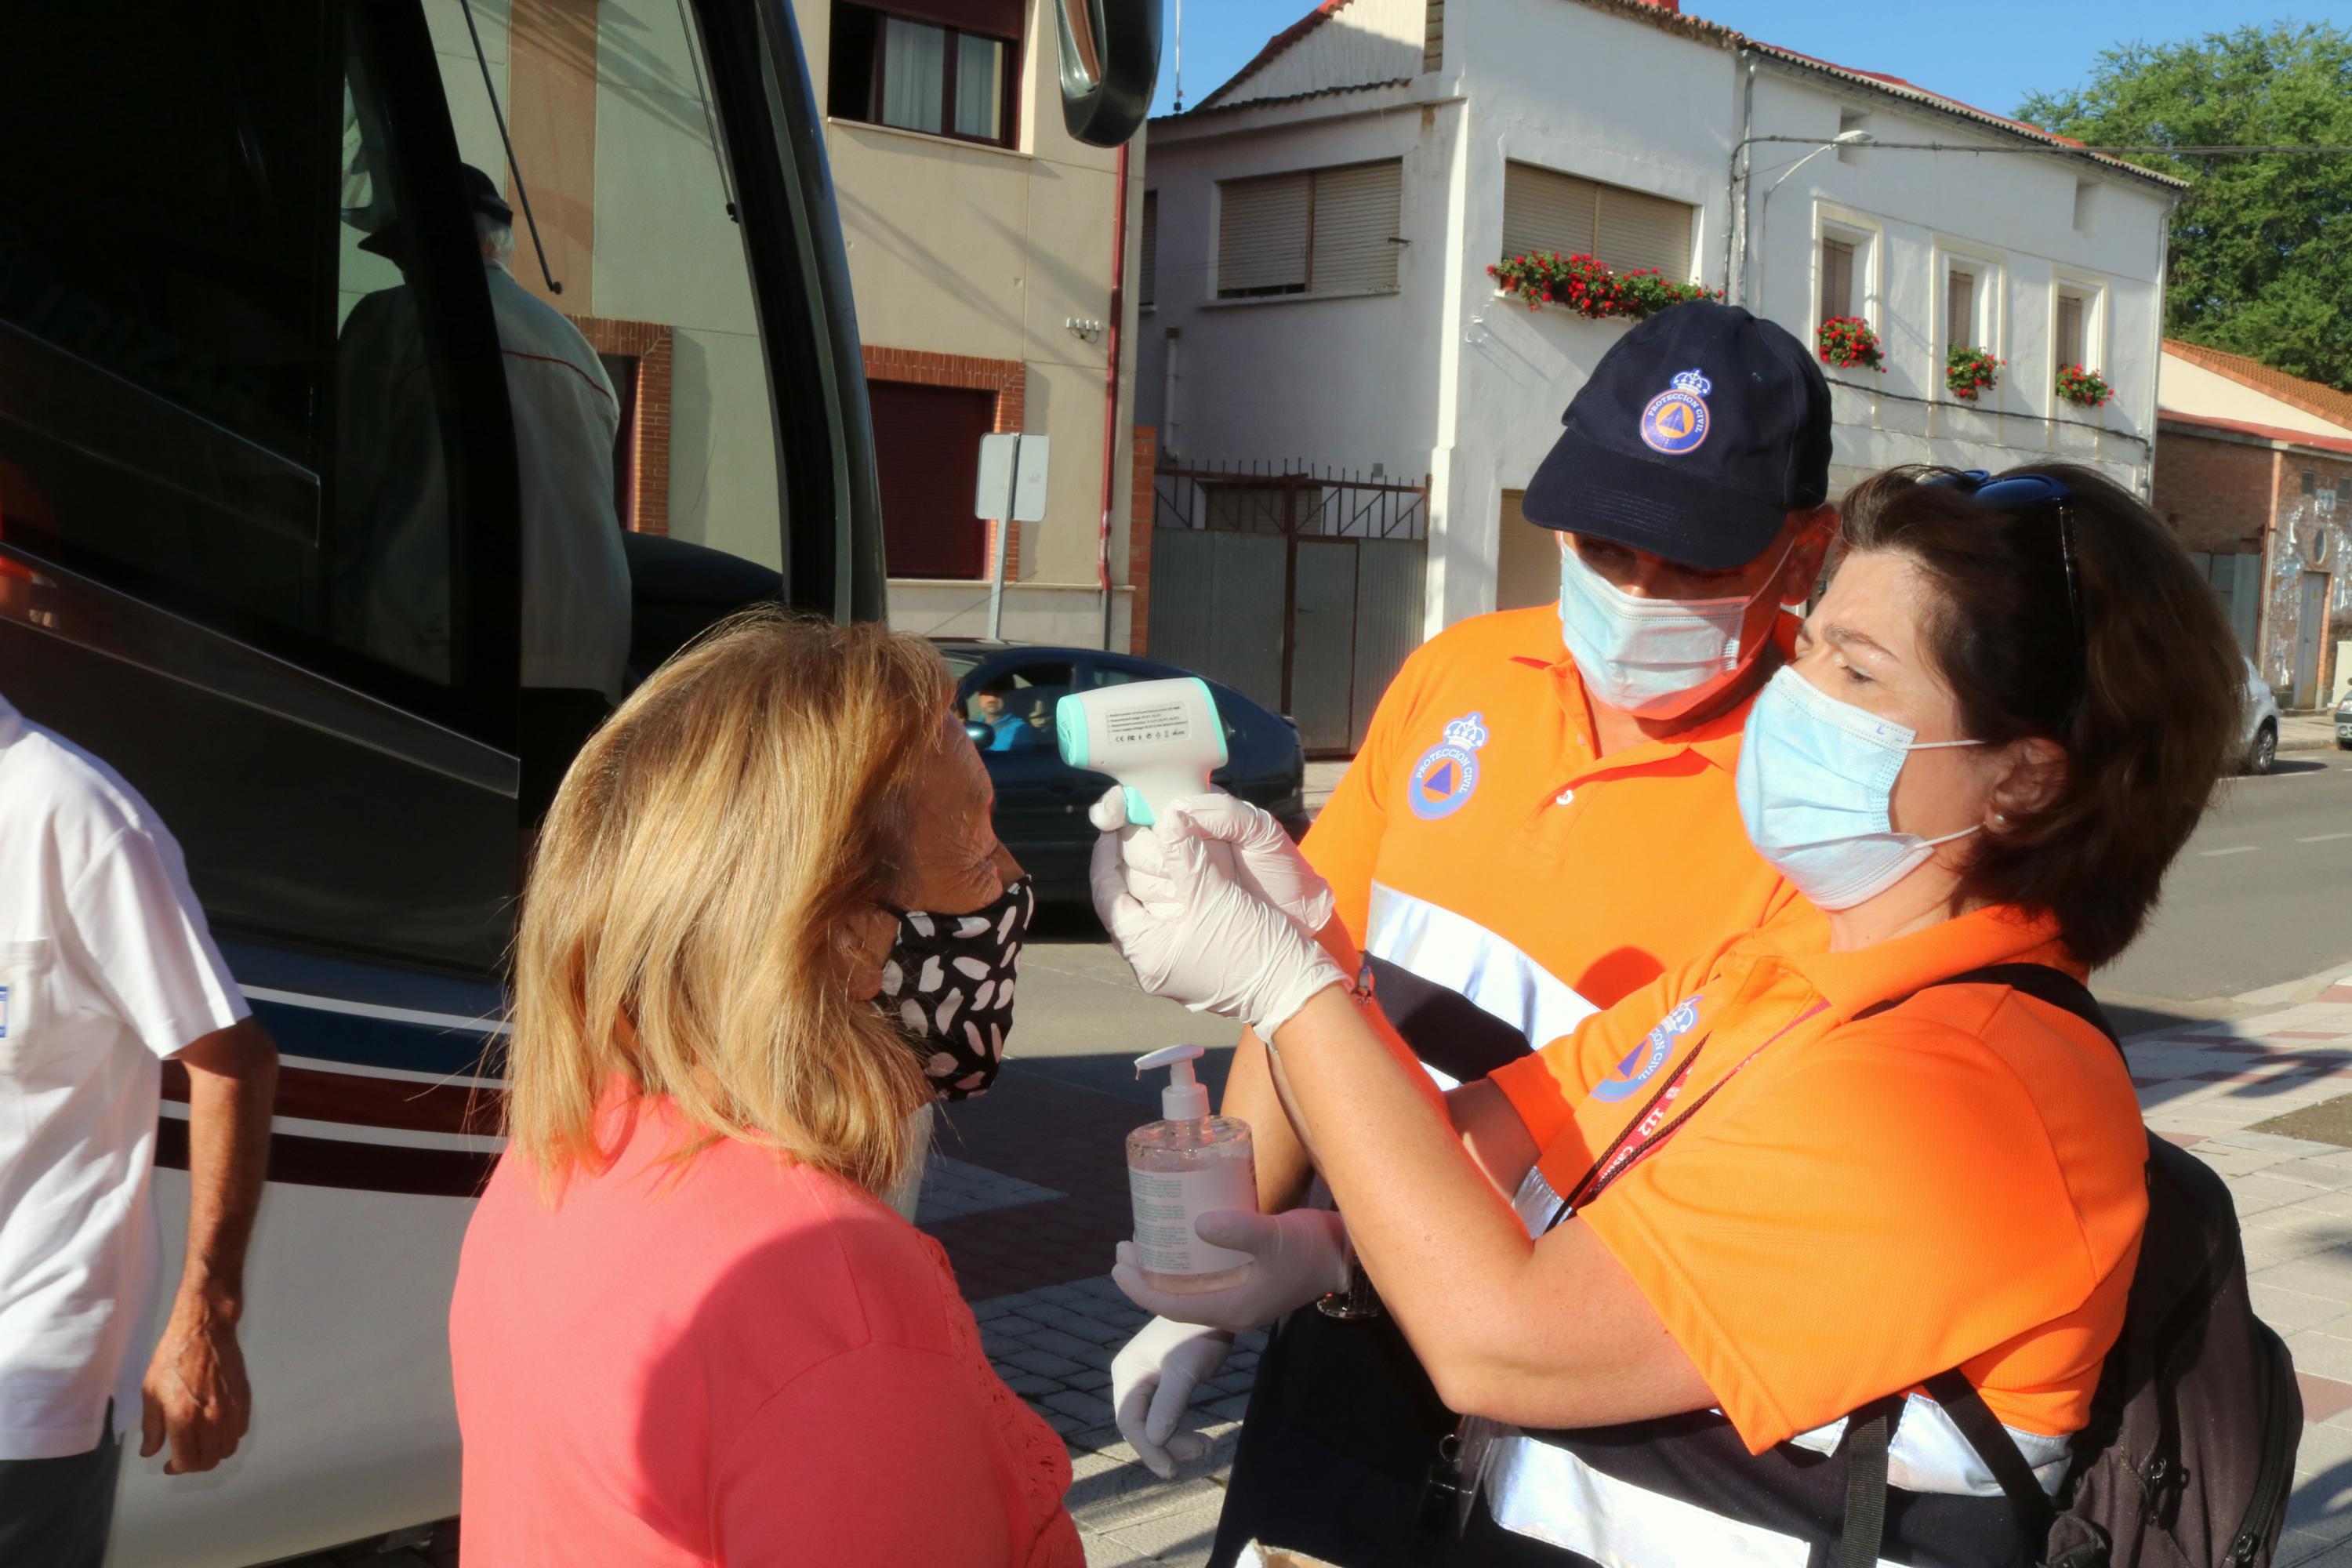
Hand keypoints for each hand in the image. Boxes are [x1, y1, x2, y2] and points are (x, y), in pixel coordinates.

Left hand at [140, 1301, 249, 1473]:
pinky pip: (240, 1430)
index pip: (187, 1462)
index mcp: (184, 1418)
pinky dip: (228, 1437)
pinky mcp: (244, 1399)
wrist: (205, 1330)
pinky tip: (216, 1428)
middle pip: (210, 1460)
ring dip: (213, 1452)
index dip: (176, 1469)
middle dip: (194, 1464)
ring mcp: (232, 1409)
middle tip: (183, 1456)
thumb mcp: (151, 1392)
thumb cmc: (172, 1359)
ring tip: (200, 1444)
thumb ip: (151, 1427)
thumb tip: (151, 1452)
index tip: (169, 1465)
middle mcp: (212, 1419)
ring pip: (228, 1449)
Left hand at [1090, 804, 1345, 1034]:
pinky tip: (1182, 873)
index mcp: (1146, 953)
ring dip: (1150, 879)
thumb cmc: (1253, 948)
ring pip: (1148, 913)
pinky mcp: (1194, 963)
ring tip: (1156, 845)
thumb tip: (1169, 815)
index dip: (1106, 857)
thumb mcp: (1214, 895)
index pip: (1108, 897)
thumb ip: (1186, 854)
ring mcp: (1173, 968)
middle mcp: (1152, 965)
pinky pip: (1170, 922)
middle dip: (1127, 866)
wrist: (1296, 989)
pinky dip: (1172, 895)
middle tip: (1132, 829)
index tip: (1112, 826)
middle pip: (1125, 905)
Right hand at [1110, 1318, 1232, 1478]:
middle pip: (1141, 1426)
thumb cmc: (1198, 1333)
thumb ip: (1168, 1404)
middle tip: (1204, 1451)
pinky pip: (1164, 1414)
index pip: (1130, 1422)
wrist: (1214, 1300)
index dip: (1149, 1450)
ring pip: (1154, 1423)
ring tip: (1208, 1446)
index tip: (1171, 1471)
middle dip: (1169, 1445)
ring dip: (1177, 1439)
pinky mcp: (1162, 1380)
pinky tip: (1200, 1437)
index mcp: (1128, 1373)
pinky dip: (1180, 1428)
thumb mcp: (1184, 1369)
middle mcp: (1130, 1376)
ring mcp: (1145, 1378)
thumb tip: (1155, 1441)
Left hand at [1113, 1208, 1349, 1332]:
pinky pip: (1205, 1276)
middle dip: (1145, 1276)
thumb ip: (1239, 1230)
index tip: (1119, 1265)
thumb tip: (1196, 1223)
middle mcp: (1231, 1308)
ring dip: (1163, 1269)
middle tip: (1124, 1247)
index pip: (1172, 1306)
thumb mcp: (1274, 1236)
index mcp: (1232, 1309)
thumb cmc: (1312, 1248)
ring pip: (1189, 1287)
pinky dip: (1186, 1262)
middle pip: (1175, 1298)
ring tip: (1143, 1240)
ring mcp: (1240, 1295)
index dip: (1140, 1289)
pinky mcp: (1248, 1279)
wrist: (1346, 1254)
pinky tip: (1181, 1237)